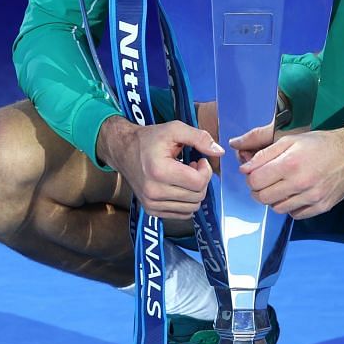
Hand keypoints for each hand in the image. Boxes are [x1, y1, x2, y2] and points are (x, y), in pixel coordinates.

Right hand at [97, 116, 222, 217]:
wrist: (123, 151)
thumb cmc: (150, 139)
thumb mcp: (174, 129)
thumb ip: (199, 138)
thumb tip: (220, 152)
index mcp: (159, 171)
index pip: (198, 182)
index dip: (206, 170)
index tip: (199, 160)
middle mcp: (154, 192)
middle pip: (197, 196)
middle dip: (201, 180)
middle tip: (192, 167)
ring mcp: (152, 204)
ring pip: (192, 207)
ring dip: (194, 192)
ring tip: (184, 176)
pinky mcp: (152, 211)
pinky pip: (182, 214)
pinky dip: (186, 202)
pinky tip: (179, 187)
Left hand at [238, 127, 343, 220]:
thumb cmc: (320, 144)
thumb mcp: (290, 140)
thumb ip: (264, 154)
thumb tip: (245, 168)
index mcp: (290, 163)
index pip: (255, 181)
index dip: (251, 177)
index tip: (256, 173)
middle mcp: (300, 183)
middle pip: (263, 198)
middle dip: (259, 190)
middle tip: (265, 181)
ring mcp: (311, 197)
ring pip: (277, 208)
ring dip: (274, 199)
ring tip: (282, 186)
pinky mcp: (321, 207)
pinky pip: (295, 215)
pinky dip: (291, 206)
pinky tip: (295, 194)